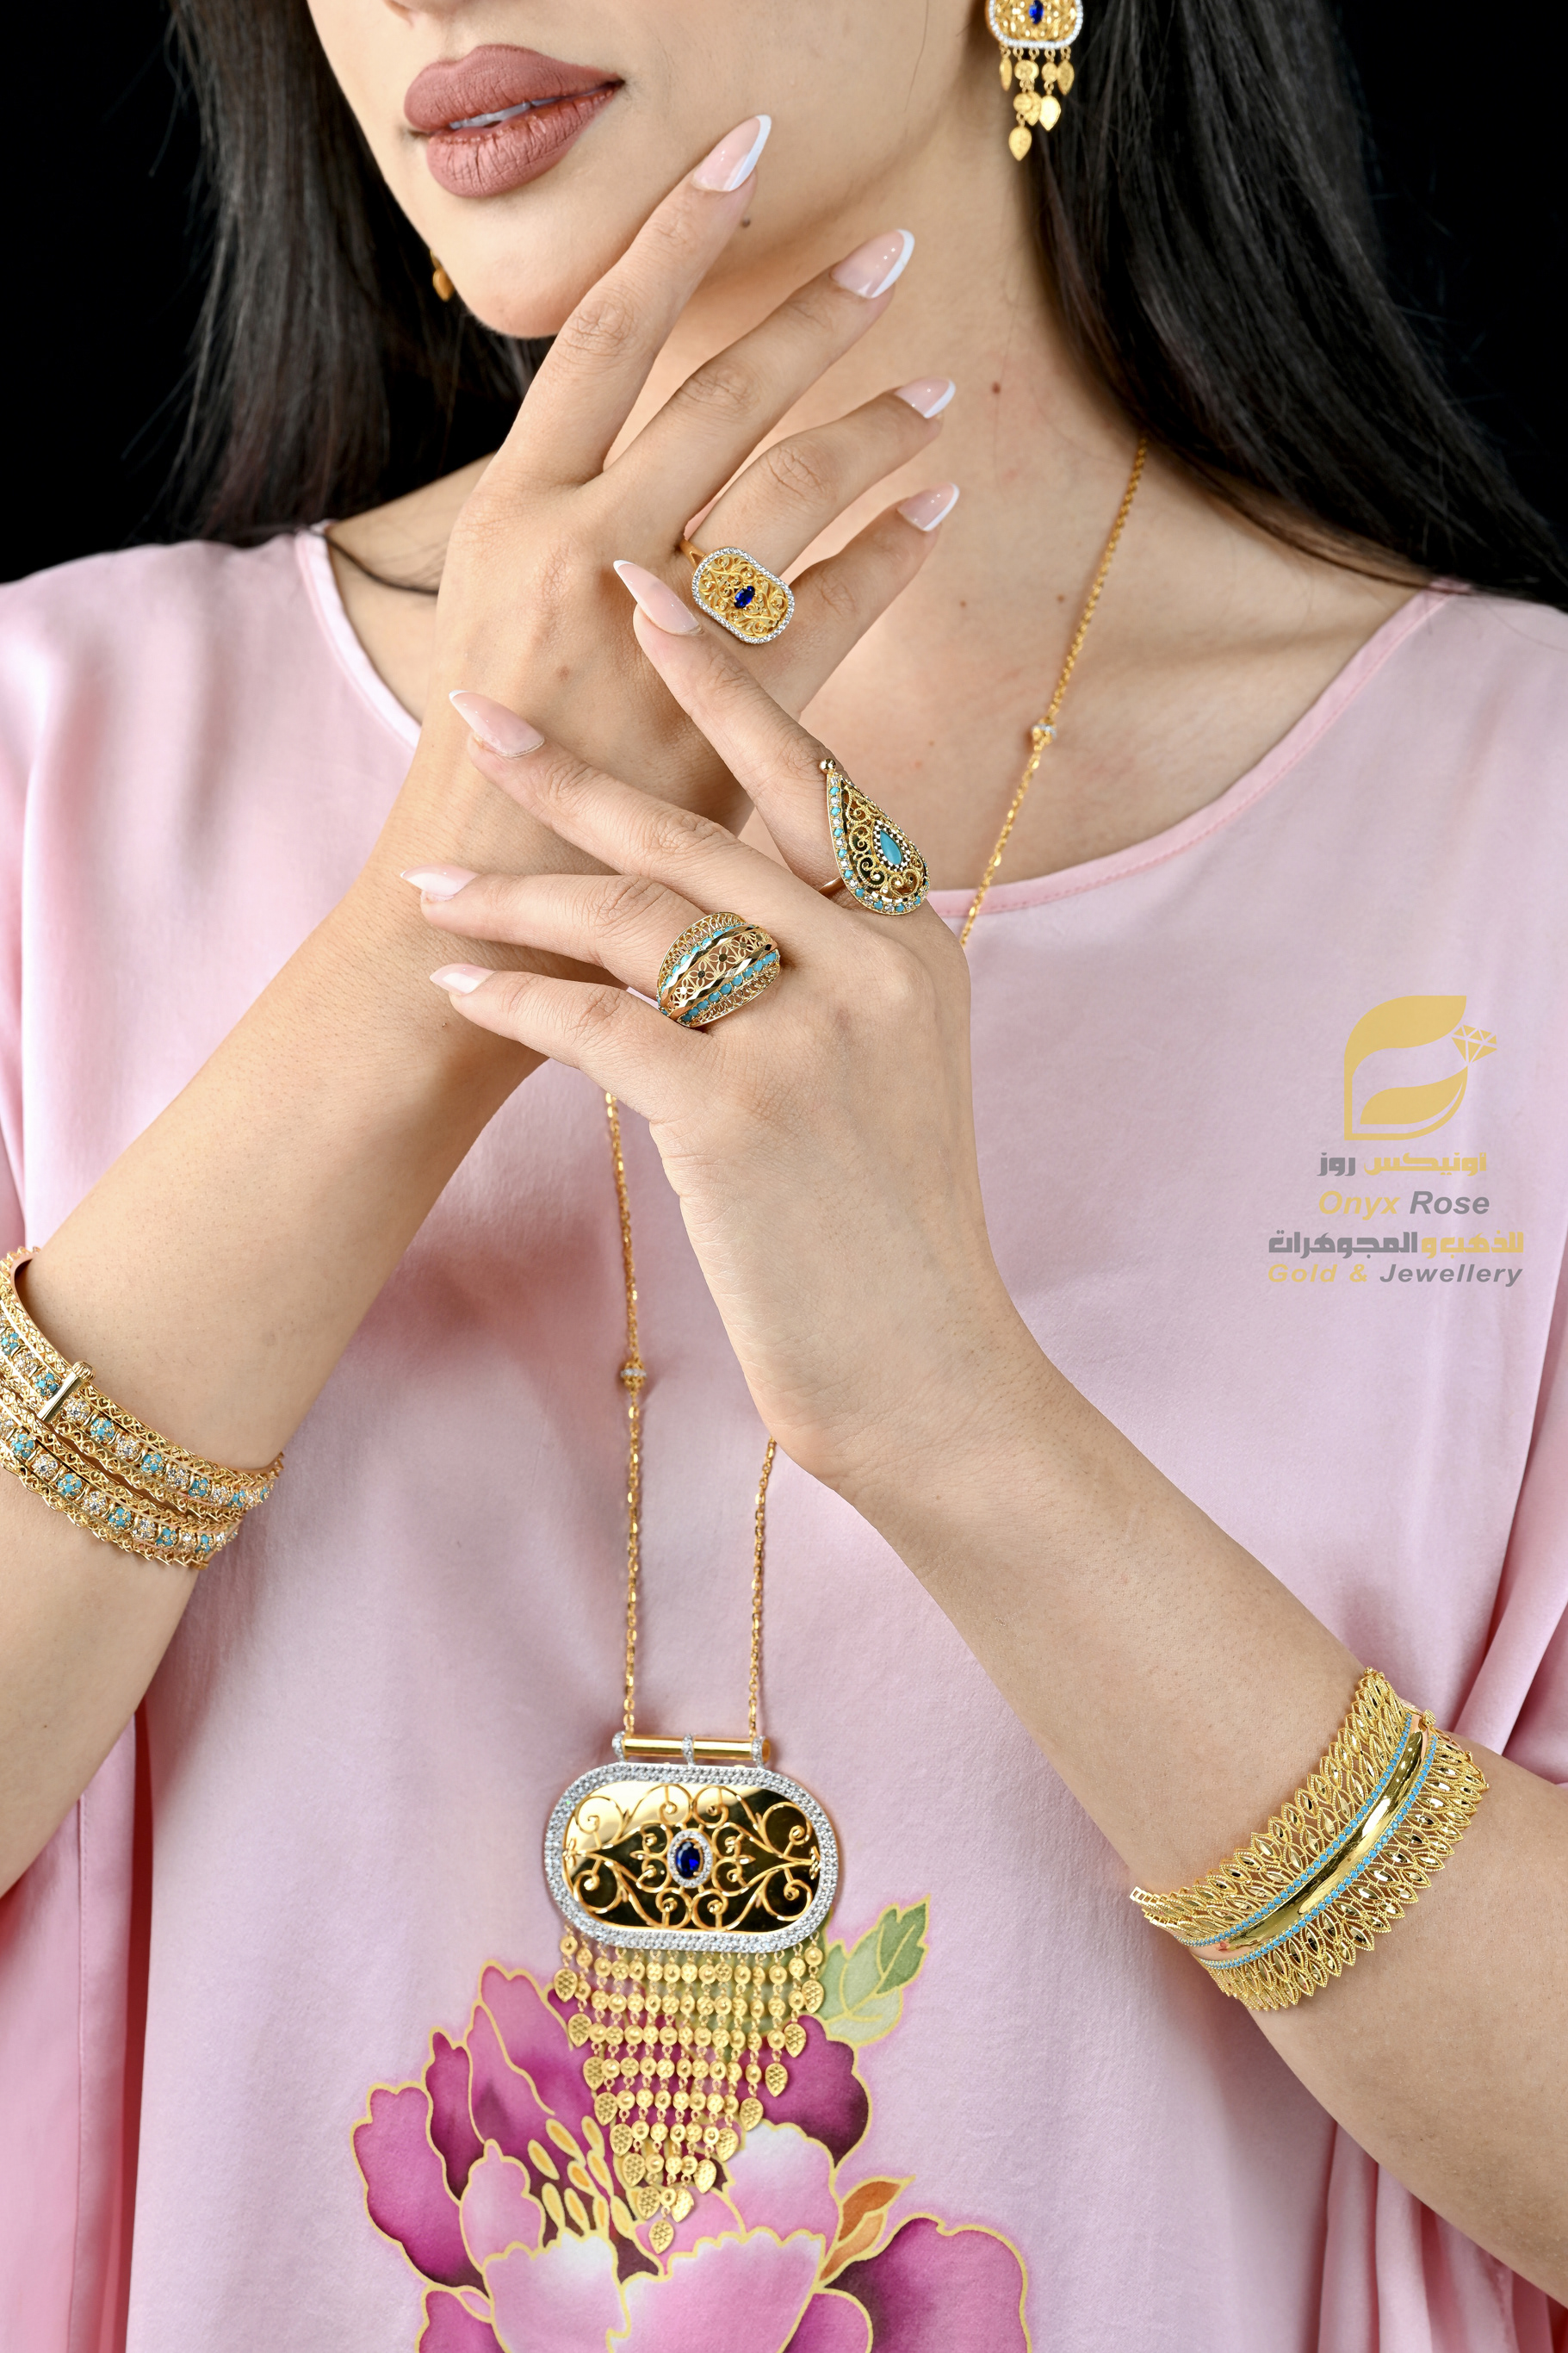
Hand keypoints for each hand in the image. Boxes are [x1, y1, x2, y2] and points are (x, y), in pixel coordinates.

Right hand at [413, 117, 952, 834]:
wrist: (475, 900)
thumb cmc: (494, 753)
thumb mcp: (489, 603)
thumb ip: (565, 512)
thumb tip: (648, 431)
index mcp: (509, 508)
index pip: (602, 335)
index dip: (675, 232)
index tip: (743, 161)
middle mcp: (576, 548)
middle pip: (718, 391)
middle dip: (817, 315)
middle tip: (890, 257)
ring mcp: (650, 632)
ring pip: (789, 486)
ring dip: (874, 428)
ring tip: (934, 391)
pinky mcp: (721, 715)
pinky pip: (833, 606)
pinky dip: (890, 552)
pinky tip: (931, 514)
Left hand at [415, 601, 1033, 1488]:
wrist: (922, 1362)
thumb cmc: (882, 1218)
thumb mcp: (890, 1057)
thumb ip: (829, 955)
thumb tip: (718, 881)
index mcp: (913, 934)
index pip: (805, 777)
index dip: (722, 678)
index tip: (647, 593)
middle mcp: (875, 960)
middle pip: (700, 826)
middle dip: (577, 763)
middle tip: (481, 702)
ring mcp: (813, 1032)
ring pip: (634, 918)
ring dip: (517, 895)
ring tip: (434, 882)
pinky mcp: (739, 1111)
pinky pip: (593, 1021)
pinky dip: (515, 999)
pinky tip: (459, 983)